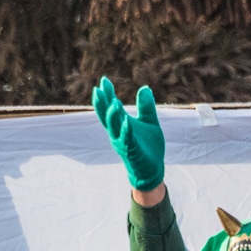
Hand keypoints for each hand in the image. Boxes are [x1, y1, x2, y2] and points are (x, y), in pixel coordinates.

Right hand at [93, 76, 165, 190]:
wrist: (152, 170)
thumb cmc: (148, 147)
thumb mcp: (149, 122)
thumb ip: (146, 107)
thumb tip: (145, 87)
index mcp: (121, 125)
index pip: (110, 107)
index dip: (107, 94)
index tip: (104, 80)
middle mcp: (117, 133)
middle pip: (106, 116)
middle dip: (102, 104)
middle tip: (98, 89)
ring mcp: (123, 143)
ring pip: (114, 128)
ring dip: (113, 116)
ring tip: (113, 102)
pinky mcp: (132, 152)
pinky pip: (127, 140)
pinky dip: (126, 131)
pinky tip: (127, 121)